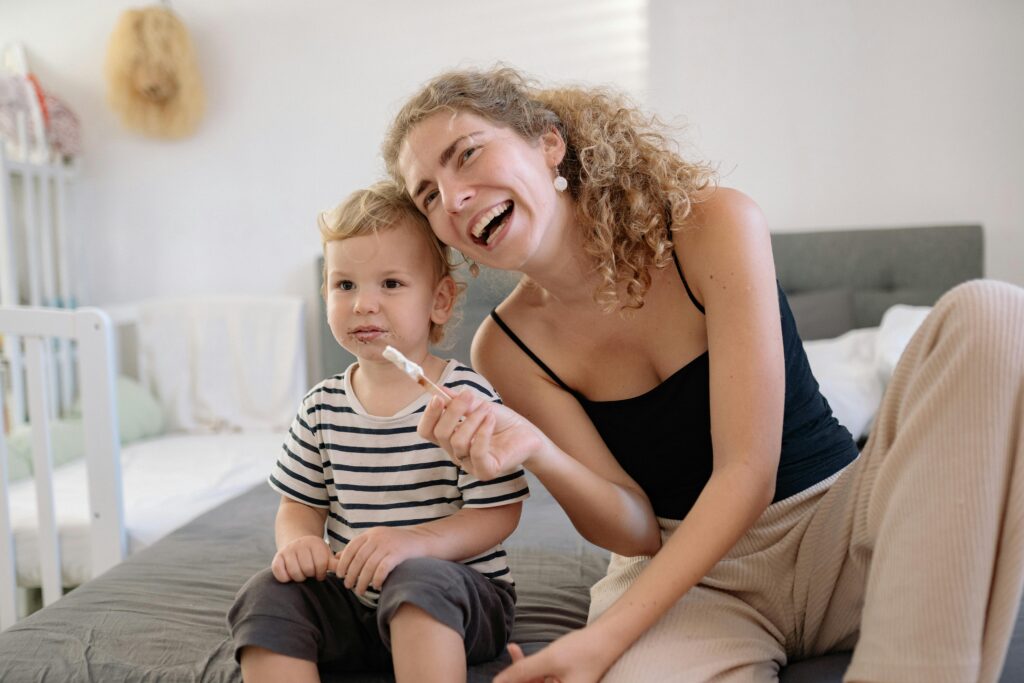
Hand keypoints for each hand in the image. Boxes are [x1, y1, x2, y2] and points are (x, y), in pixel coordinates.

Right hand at [271, 535, 333, 582]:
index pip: (321, 565)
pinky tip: (290, 575)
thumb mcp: (326, 555)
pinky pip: (281, 574)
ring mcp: (288, 550)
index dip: (321, 573)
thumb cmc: (315, 553)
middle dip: (310, 575)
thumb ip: (335, 563)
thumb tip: (346, 572)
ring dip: (299, 578)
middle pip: (308, 570)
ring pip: (295, 573)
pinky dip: (286, 578)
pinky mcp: (277, 558)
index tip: (320, 572)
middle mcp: (301, 544)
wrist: (296, 541)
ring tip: (302, 573)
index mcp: (315, 543)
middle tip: (310, 572)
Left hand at [332, 526, 428, 594]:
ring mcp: (388, 545)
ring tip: (359, 591)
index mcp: (371, 534)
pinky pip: (383, 569)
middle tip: (348, 586)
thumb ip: (360, 547)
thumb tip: (337, 557)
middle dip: (351, 574)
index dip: (343, 562)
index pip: (351, 548)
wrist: (423, 539)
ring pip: (369, 566)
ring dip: (362, 581)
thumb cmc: (398, 543)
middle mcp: (377, 538)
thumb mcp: (377, 540)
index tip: (340, 575)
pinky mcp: (398, 553)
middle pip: (358, 559)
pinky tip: (376, 587)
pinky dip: (377, 579)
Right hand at [419, 391, 544, 479]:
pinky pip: (476, 452)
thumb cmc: (501, 422)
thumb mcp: (479, 406)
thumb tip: (439, 389)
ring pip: (458, 442)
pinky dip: (483, 432)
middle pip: (440, 435)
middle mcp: (456, 453)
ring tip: (487, 409)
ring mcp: (470, 465)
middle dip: (452, 411)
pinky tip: (491, 420)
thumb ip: (459, 401)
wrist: (527, 434)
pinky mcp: (485, 471)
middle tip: (468, 395)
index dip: (429, 415)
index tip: (438, 397)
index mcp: (450, 438)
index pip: (427, 431)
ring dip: (473, 420)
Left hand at [494, 627, 617, 682]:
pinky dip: (529, 666)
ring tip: (513, 649)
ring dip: (521, 670)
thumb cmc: (583, 650)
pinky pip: (539, 678)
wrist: (608, 637)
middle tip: (505, 664)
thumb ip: (522, 672)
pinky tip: (517, 651)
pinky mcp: (561, 682)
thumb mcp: (549, 660)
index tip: (496, 680)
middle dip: (516, 679)